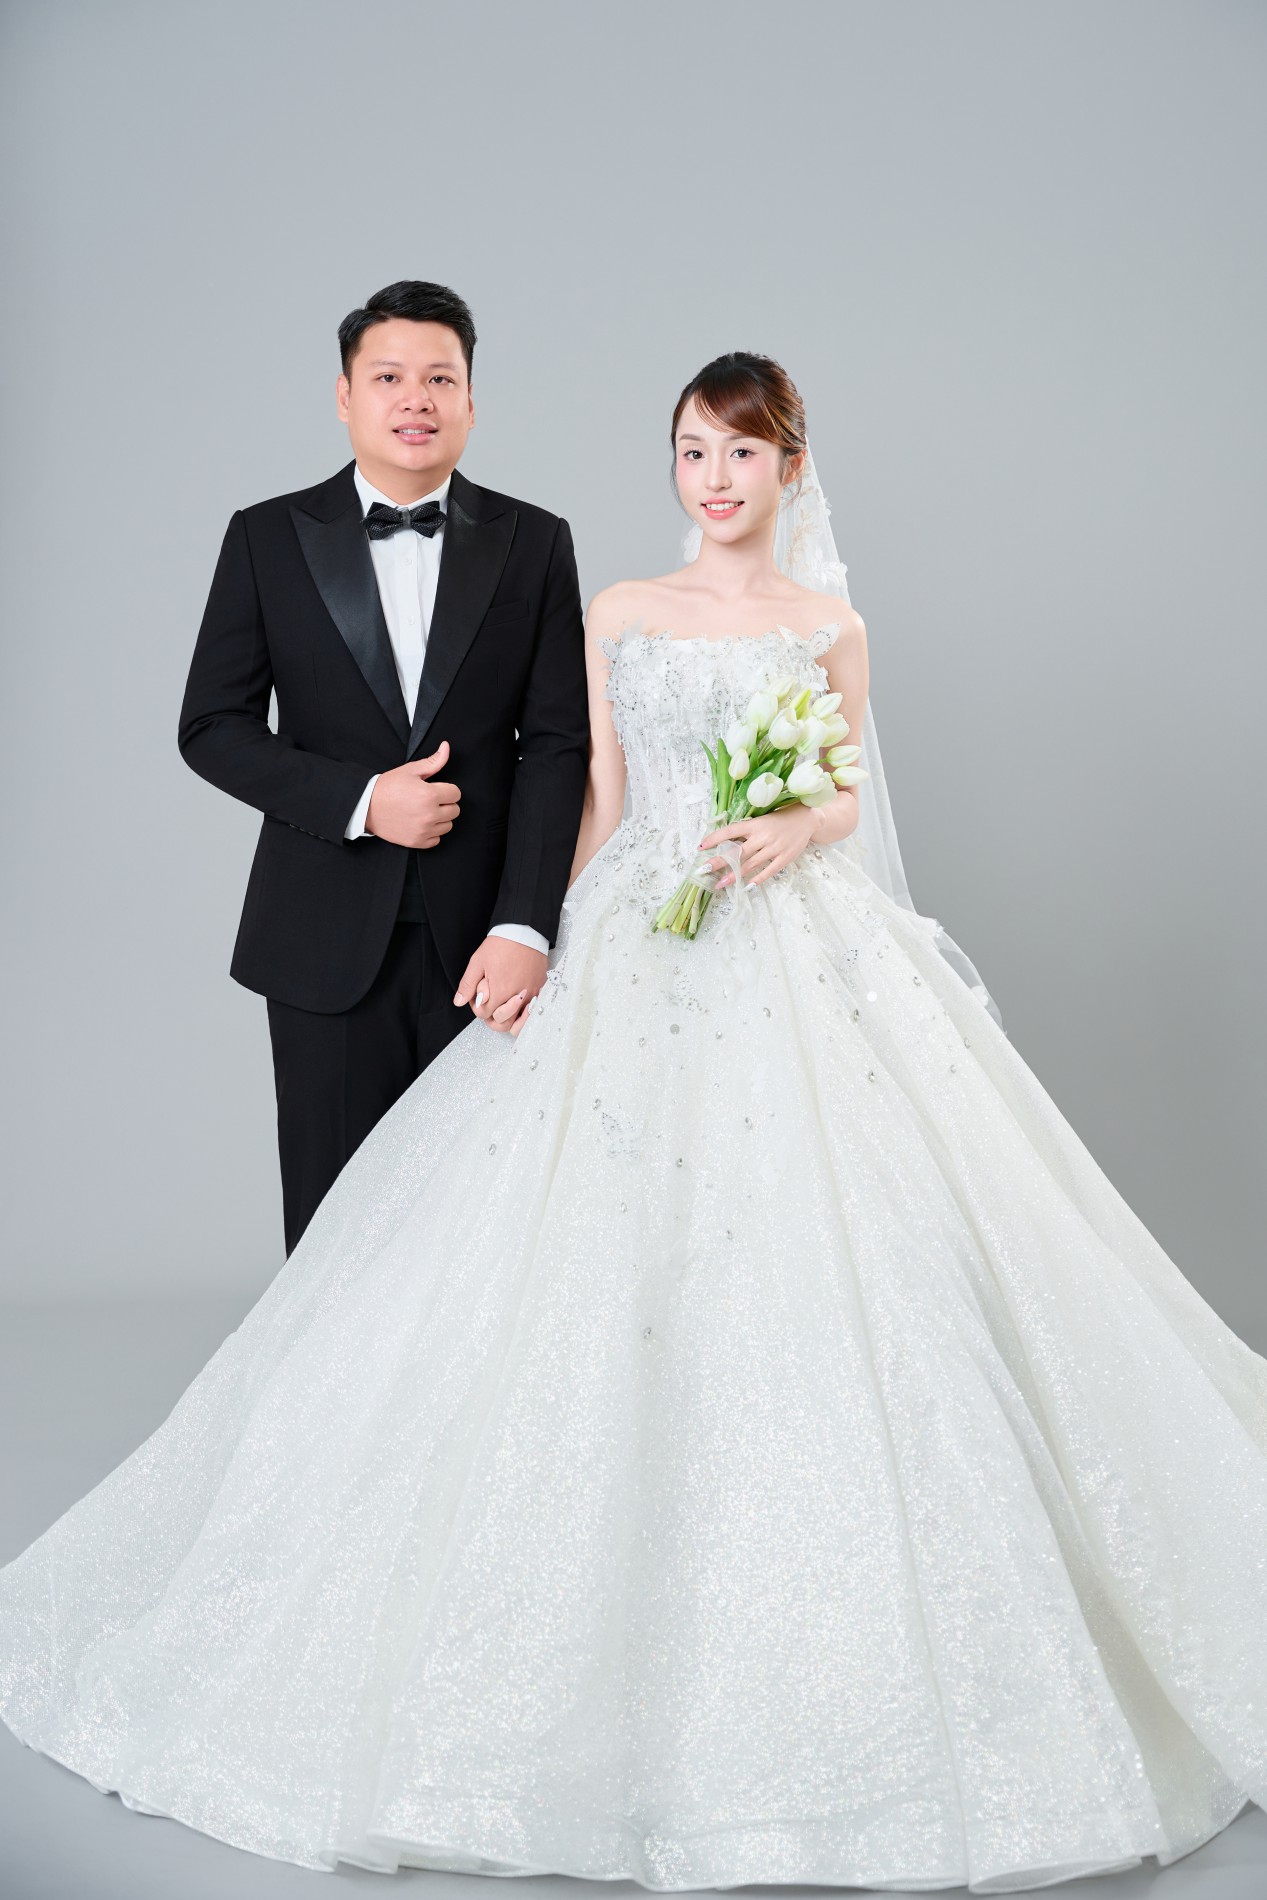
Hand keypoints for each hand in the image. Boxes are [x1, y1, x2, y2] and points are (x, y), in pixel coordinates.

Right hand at [365, 741, 459, 847]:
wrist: (366, 806)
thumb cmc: (388, 787)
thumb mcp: (411, 770)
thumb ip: (433, 761)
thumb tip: (446, 747)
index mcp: (430, 795)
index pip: (456, 793)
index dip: (447, 789)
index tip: (436, 789)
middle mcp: (429, 814)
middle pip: (455, 811)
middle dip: (445, 804)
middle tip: (429, 800)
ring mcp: (423, 830)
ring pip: (447, 826)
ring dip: (440, 819)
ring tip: (424, 811)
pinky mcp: (417, 842)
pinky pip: (436, 839)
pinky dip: (431, 833)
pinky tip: (420, 823)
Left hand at [454, 936, 547, 1033]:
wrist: (524, 931)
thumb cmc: (502, 944)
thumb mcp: (478, 962)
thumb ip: (468, 985)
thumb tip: (459, 1001)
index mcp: (500, 991)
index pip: (485, 1014)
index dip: (477, 1008)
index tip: (478, 998)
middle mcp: (517, 997)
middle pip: (502, 1023)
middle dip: (492, 1018)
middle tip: (488, 1005)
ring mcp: (531, 994)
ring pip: (519, 1023)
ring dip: (509, 1020)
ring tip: (503, 1010)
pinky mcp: (540, 989)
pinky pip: (533, 1012)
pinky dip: (525, 1014)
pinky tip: (519, 1008)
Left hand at [700, 804, 821, 890]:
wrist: (807, 818)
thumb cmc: (780, 819)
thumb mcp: (762, 820)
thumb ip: (747, 830)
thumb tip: (726, 842)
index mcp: (755, 824)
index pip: (730, 831)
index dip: (715, 839)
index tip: (701, 847)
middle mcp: (763, 836)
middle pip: (737, 852)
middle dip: (719, 861)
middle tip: (704, 870)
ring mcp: (774, 848)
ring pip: (750, 864)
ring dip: (734, 875)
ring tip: (720, 884)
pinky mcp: (784, 858)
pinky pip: (768, 871)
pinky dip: (756, 880)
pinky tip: (745, 886)